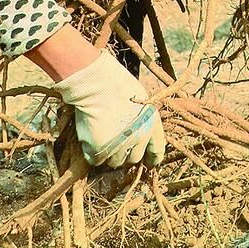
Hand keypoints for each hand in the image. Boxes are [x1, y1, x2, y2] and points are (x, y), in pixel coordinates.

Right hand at [52, 54, 165, 168]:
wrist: (97, 84)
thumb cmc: (117, 84)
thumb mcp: (140, 100)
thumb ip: (142, 119)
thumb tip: (136, 133)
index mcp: (152, 125)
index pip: (157, 151)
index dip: (151, 159)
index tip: (147, 163)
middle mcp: (140, 138)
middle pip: (134, 159)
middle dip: (126, 154)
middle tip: (116, 145)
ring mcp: (120, 146)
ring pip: (114, 161)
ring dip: (109, 154)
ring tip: (102, 138)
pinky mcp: (100, 150)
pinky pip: (96, 160)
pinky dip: (93, 153)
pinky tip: (91, 139)